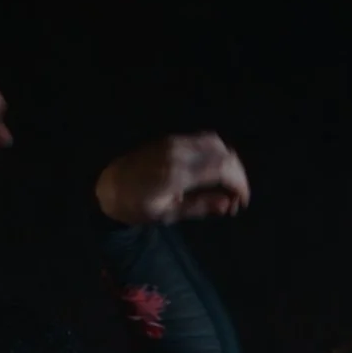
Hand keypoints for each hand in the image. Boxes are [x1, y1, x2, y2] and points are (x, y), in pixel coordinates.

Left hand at [97, 133, 250, 226]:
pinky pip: (202, 139)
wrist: (109, 187)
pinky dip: (216, 152)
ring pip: (215, 142)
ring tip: (227, 185)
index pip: (222, 169)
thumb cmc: (136, 207)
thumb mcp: (167, 213)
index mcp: (177, 173)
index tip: (241, 201)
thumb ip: (199, 206)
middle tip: (236, 197)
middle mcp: (179, 152)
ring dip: (228, 161)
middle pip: (223, 153)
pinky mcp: (171, 139)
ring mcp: (175, 142)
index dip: (239, 183)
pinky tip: (214, 170)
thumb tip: (227, 204)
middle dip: (237, 174)